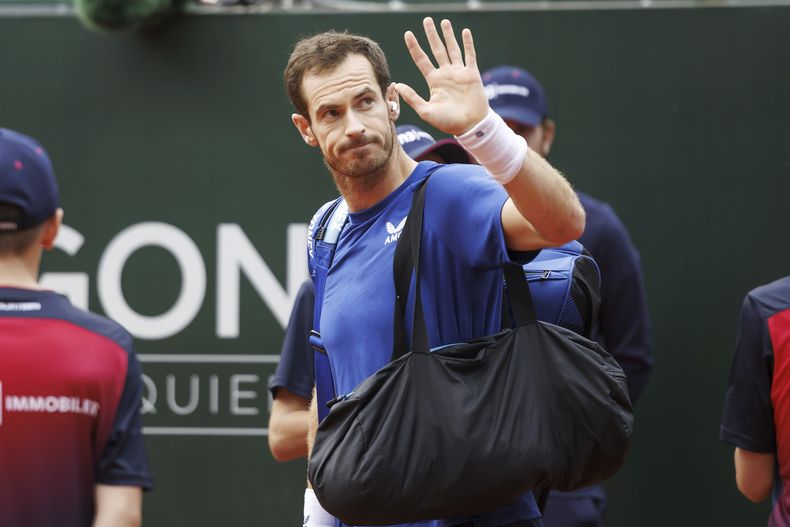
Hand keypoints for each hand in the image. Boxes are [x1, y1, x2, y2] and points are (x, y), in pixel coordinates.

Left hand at [395, 17, 488, 135]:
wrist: (470, 126)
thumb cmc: (448, 122)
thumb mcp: (426, 111)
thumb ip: (412, 98)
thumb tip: (397, 85)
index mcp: (434, 81)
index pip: (421, 59)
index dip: (414, 47)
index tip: (408, 34)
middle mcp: (445, 74)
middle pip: (436, 49)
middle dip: (431, 35)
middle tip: (427, 20)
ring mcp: (459, 73)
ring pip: (452, 49)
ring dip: (449, 35)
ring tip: (444, 22)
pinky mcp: (472, 74)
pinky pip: (469, 55)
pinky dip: (468, 44)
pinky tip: (465, 32)